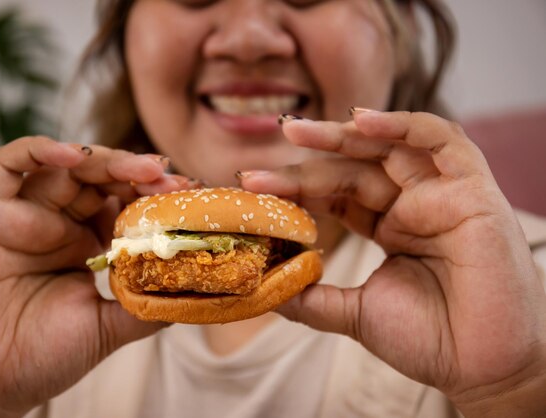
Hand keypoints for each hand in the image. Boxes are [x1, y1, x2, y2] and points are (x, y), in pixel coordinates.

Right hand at [0, 137, 194, 415]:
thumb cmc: (42, 357)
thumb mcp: (108, 327)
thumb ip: (148, 304)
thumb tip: (197, 290)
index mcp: (84, 244)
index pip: (122, 203)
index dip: (152, 195)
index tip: (186, 195)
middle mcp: (56, 224)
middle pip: (99, 179)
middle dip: (136, 174)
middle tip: (168, 178)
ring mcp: (23, 214)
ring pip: (65, 167)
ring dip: (105, 160)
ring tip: (141, 169)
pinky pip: (9, 164)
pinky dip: (41, 150)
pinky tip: (76, 156)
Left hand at [241, 111, 545, 416]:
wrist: (483, 370)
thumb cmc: (430, 340)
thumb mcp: (356, 313)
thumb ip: (313, 298)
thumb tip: (265, 288)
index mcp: (391, 226)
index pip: (336, 194)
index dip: (296, 188)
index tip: (253, 187)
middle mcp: (415, 205)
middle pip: (355, 167)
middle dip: (308, 158)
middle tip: (260, 159)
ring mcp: (443, 194)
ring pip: (390, 145)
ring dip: (343, 134)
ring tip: (295, 130)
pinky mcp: (473, 190)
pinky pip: (441, 140)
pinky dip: (403, 125)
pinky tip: (359, 121)